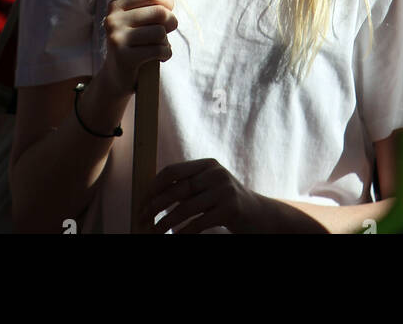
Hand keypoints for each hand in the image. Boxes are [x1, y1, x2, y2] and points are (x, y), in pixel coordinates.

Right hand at [100, 0, 176, 98]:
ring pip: (160, 32)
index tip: (169, 10)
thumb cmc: (131, 42)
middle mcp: (113, 19)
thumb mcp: (132, 18)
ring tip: (159, 45)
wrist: (116, 76)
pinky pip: (159, 50)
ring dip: (166, 41)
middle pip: (159, 12)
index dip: (167, 1)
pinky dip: (166, 54)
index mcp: (116, 6)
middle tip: (168, 31)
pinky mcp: (124, 57)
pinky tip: (160, 57)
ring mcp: (116, 38)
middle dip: (171, 22)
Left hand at [147, 158, 262, 233]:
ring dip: (166, 222)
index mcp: (207, 164)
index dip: (154, 186)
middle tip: (142, 218)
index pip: (173, 171)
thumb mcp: (209, 186)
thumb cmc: (227, 201)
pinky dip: (184, 232)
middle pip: (177, 189)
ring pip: (186, 208)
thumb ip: (188, 185)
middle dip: (156, 205)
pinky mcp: (230, 210)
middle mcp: (216, 173)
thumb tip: (154, 195)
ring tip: (154, 231)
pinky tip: (175, 238)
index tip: (142, 201)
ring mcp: (224, 191)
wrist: (260, 214)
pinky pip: (199, 222)